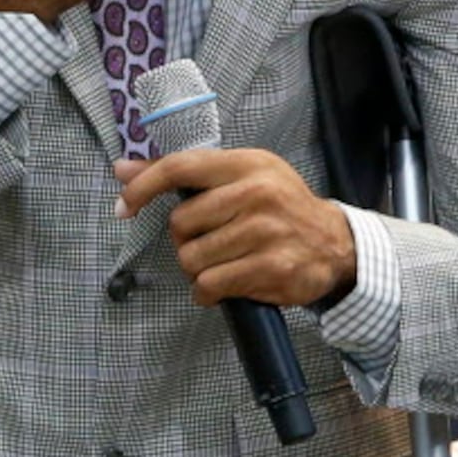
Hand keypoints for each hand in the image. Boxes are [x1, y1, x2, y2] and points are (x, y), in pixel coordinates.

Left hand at [115, 148, 355, 308]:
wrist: (335, 243)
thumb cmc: (278, 206)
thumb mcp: (239, 175)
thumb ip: (182, 173)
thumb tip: (122, 169)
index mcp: (247, 164)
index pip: (179, 168)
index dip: (142, 187)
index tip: (124, 206)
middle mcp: (258, 194)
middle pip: (180, 223)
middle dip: (184, 239)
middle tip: (208, 240)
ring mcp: (266, 233)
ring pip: (191, 258)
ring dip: (197, 268)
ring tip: (222, 262)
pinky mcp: (272, 269)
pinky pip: (210, 285)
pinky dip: (207, 292)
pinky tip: (224, 284)